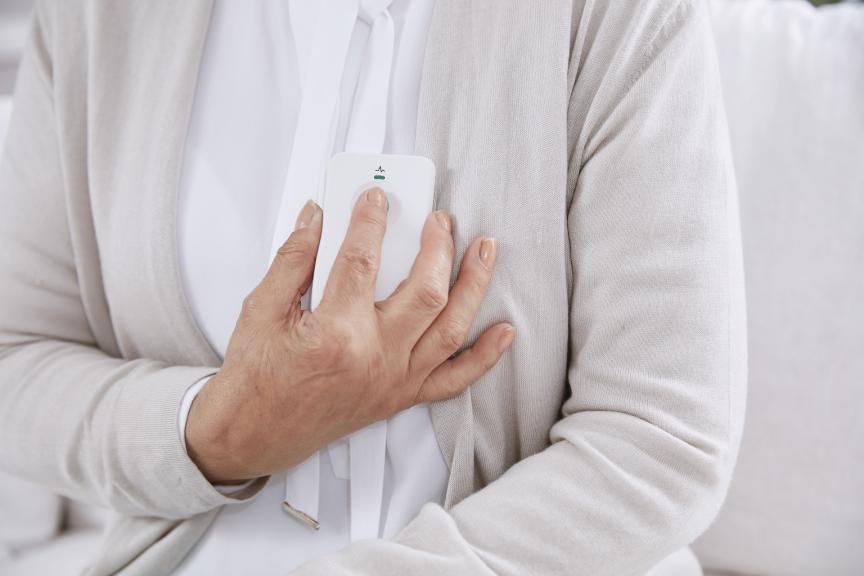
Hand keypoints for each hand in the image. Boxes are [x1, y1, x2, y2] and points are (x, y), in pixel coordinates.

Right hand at [185, 188, 514, 483]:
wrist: (255, 436)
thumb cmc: (255, 379)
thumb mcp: (261, 310)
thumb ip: (292, 259)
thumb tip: (315, 216)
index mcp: (335, 333)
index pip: (363, 260)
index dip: (371, 220)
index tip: (376, 196)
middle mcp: (374, 357)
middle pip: (425, 291)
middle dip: (438, 247)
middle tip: (438, 218)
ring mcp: (393, 380)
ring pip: (450, 328)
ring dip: (473, 285)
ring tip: (484, 250)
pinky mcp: (401, 397)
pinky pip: (455, 379)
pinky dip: (484, 356)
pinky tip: (504, 331)